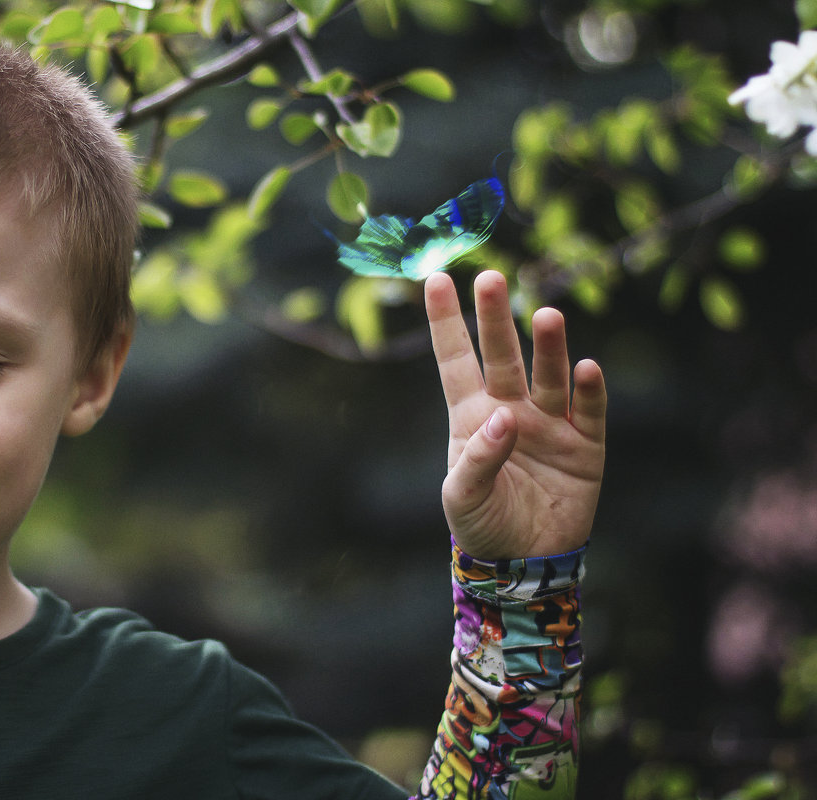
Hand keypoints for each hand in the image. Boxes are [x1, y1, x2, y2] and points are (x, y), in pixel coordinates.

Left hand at [425, 270, 605, 559]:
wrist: (525, 563)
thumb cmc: (482, 525)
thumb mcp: (462, 497)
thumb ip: (477, 458)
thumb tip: (504, 418)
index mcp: (472, 416)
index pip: (456, 360)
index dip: (446, 321)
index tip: (436, 279)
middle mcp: (511, 410)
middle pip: (503, 356)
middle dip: (496, 319)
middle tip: (490, 278)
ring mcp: (550, 424)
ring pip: (549, 376)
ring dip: (549, 347)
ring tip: (546, 316)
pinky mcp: (585, 447)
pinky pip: (589, 413)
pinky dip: (588, 391)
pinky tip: (586, 368)